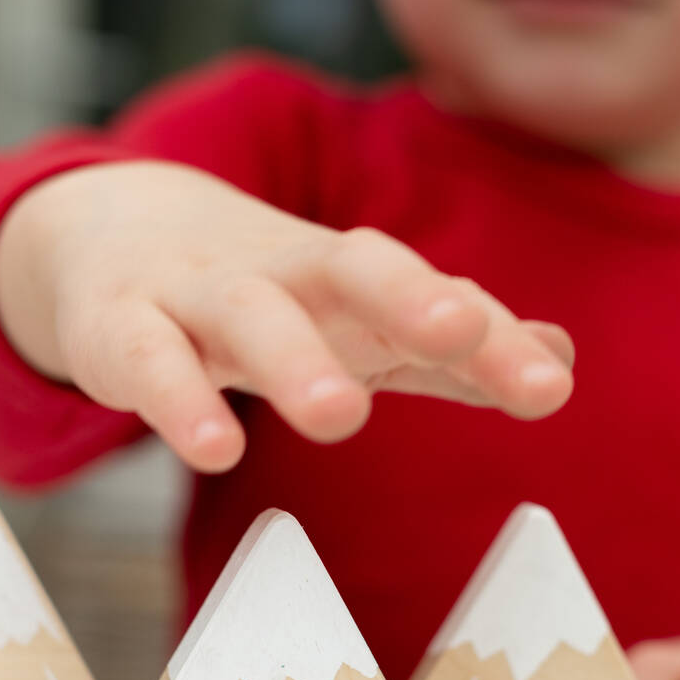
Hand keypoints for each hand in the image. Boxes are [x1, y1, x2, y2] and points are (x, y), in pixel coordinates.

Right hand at [0, 161, 573, 472]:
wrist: (118, 231)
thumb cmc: (266, 293)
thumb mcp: (358, 319)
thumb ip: (451, 348)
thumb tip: (561, 361)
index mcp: (349, 278)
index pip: (428, 295)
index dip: (489, 337)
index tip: (548, 388)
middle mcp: (284, 275)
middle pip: (349, 269)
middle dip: (406, 297)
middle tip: (458, 334)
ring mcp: (200, 295)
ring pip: (248, 313)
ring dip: (295, 358)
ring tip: (342, 415)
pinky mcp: (123, 327)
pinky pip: (149, 359)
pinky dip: (178, 399)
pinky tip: (215, 448)